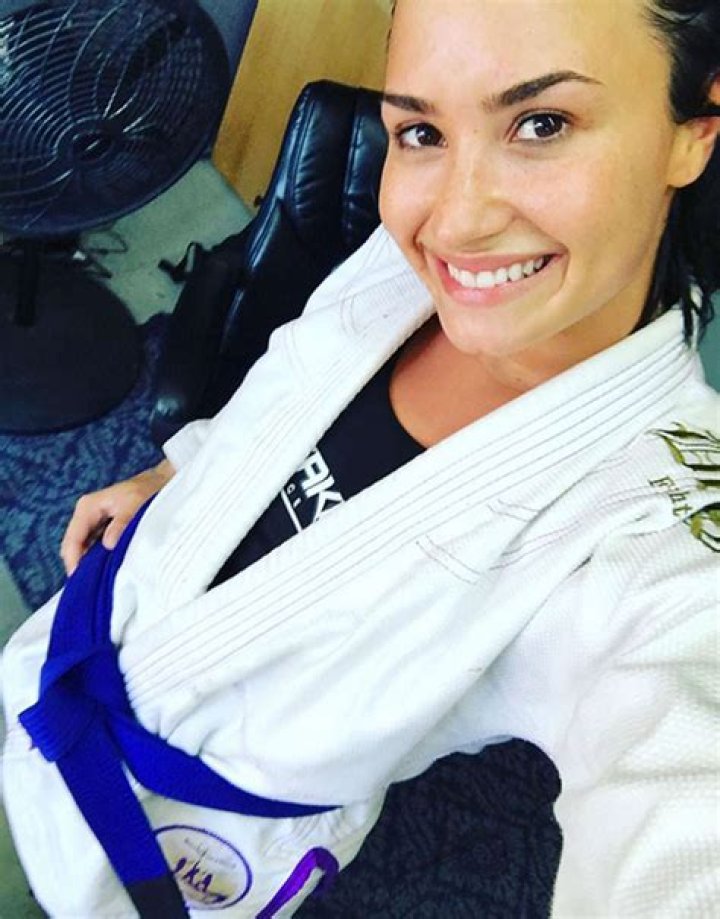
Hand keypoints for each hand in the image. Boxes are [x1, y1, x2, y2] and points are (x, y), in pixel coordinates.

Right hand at [60, 459, 174, 574]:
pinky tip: (105, 570)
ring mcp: (92, 522)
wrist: (159, 483)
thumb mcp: (135, 504)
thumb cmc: (147, 491)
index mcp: (88, 507)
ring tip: (98, 581)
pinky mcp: (101, 529)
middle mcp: (86, 515)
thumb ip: (122, 523)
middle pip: (73, 547)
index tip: (81, 580)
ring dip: (88, 563)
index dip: (74, 561)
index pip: (72, 539)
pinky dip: (97, 558)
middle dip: (79, 565)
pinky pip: (93, 547)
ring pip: (82, 549)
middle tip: (90, 586)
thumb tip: (108, 544)